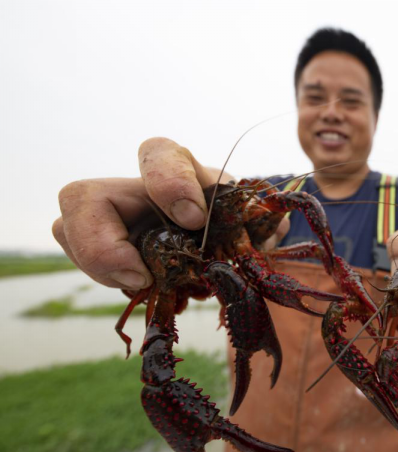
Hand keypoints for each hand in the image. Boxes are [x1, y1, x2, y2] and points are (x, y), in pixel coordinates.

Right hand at [52, 137, 274, 289]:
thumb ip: (257, 221)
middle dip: (101, 241)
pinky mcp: (104, 248)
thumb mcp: (250, 219)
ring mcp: (111, 219)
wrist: (222, 242)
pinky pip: (85, 263)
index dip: (168, 182)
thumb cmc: (234, 223)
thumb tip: (267, 227)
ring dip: (99, 266)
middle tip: (141, 276)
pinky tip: (148, 289)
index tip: (194, 218)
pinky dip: (112, 281)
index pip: (158, 154)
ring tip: (144, 284)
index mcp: (178, 168)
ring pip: (67, 230)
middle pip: (82, 195)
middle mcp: (134, 189)